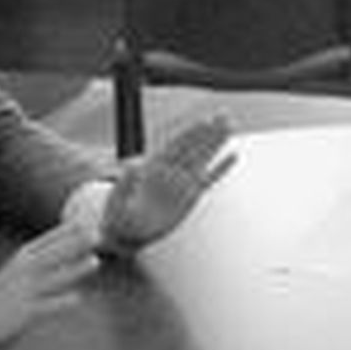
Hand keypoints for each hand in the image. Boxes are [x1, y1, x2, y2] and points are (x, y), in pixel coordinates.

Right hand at [0, 221, 98, 349]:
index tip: (89, 220)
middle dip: (75, 244)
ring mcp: (24, 291)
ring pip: (53, 278)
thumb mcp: (20, 267)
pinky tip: (79, 298)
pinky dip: (63, 302)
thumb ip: (44, 256)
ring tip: (95, 261)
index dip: (68, 230)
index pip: (48, 239)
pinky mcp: (24, 313)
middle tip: (97, 234)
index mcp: (23, 257)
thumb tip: (73, 244)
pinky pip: (46, 306)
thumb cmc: (5, 292)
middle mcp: (24, 271)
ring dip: (74, 269)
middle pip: (52, 254)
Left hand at [100, 116, 234, 251]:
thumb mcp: (118, 199)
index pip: (175, 146)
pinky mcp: (189, 197)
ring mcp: (180, 184)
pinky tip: (232, 157)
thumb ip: (126, 182)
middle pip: (192, 147)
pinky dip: (220, 169)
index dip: (190, 133)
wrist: (125, 234)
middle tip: (224, 115)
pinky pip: (208, 180)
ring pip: (202, 159)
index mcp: (152, 168)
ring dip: (215, 143)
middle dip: (208, 131)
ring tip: (229, 127)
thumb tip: (133, 164)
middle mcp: (169, 172)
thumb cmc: (119, 216)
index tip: (204, 121)